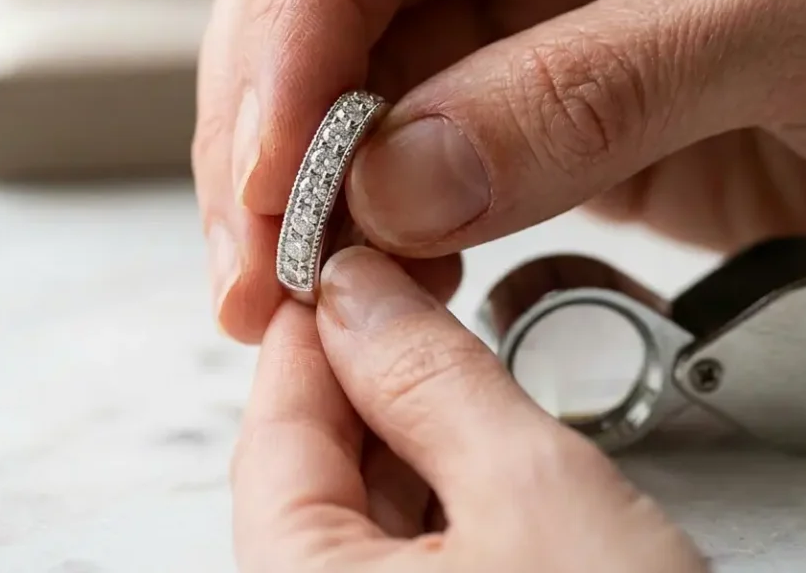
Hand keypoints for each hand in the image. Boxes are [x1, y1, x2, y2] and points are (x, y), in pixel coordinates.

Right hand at [195, 0, 805, 342]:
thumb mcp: (798, 7)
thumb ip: (593, 87)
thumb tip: (406, 178)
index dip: (291, 33)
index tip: (270, 172)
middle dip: (267, 123)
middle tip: (251, 252)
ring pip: (353, 71)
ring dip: (310, 184)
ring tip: (294, 283)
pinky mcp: (532, 77)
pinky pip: (419, 138)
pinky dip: (382, 214)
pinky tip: (372, 270)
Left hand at [232, 247, 706, 571]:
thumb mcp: (533, 500)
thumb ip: (432, 381)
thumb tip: (360, 295)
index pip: (272, 430)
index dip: (316, 331)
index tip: (347, 262)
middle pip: (310, 471)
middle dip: (366, 378)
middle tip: (416, 300)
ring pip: (362, 517)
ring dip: (408, 437)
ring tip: (456, 371)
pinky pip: (408, 562)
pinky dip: (439, 502)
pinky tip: (476, 461)